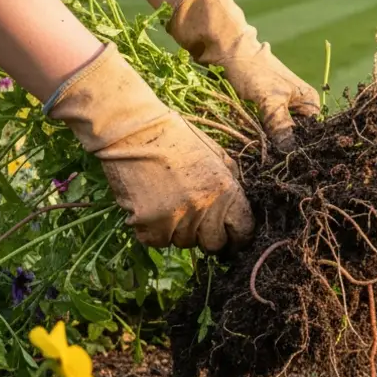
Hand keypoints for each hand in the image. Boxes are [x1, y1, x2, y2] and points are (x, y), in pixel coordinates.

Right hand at [45, 44, 254, 251]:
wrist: (133, 132)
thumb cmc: (177, 139)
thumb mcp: (217, 156)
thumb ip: (231, 184)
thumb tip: (238, 211)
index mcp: (226, 190)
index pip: (243, 231)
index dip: (239, 237)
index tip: (233, 238)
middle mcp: (203, 208)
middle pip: (214, 244)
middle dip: (209, 236)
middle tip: (198, 222)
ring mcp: (175, 218)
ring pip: (184, 243)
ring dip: (181, 231)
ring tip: (171, 205)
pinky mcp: (148, 223)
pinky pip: (158, 241)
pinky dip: (156, 231)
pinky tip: (153, 211)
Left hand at [166, 0, 319, 152]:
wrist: (227, 52)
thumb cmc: (252, 72)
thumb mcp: (269, 101)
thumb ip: (282, 126)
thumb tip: (290, 152)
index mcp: (309, 102)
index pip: (313, 134)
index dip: (301, 147)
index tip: (286, 159)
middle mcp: (299, 106)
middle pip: (296, 135)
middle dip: (284, 146)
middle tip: (271, 158)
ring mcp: (282, 108)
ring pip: (280, 134)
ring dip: (270, 143)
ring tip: (261, 152)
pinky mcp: (266, 109)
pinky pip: (267, 129)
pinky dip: (260, 135)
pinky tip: (254, 142)